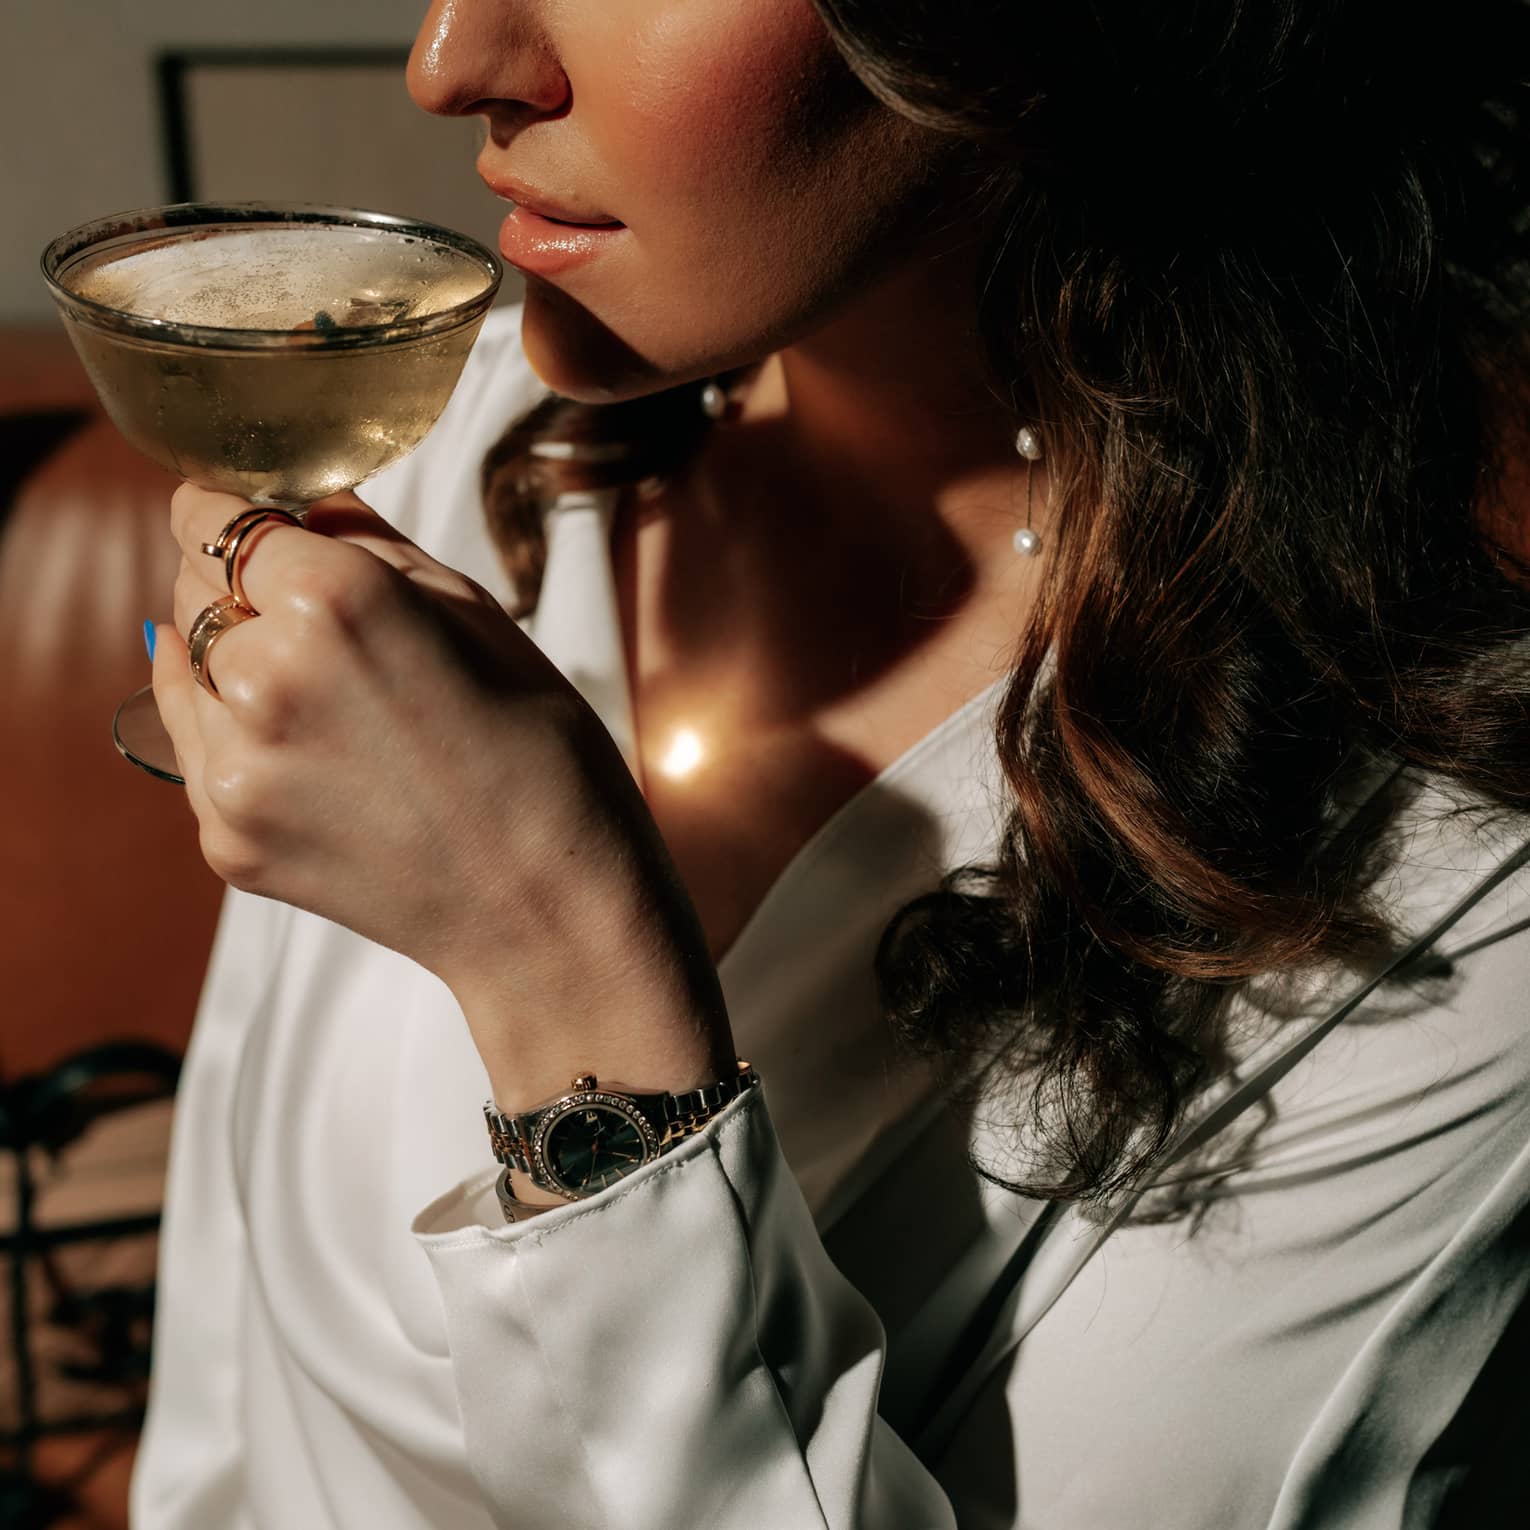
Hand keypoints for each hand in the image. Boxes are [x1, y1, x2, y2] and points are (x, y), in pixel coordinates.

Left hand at [154, 483, 733, 1108]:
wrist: (549, 911)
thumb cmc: (544, 757)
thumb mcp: (482, 617)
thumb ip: (375, 545)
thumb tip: (306, 506)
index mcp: (335, 601)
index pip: (215, 513)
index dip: (234, 507)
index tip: (253, 519)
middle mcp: (264, 675)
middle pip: (192, 587)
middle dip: (244, 588)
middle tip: (321, 624)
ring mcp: (235, 765)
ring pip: (186, 668)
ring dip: (235, 664)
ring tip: (328, 701)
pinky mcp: (225, 835)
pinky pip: (198, 750)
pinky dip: (240, 737)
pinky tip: (320, 755)